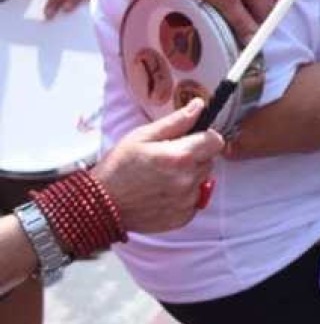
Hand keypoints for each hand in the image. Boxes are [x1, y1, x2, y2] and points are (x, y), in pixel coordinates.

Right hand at [91, 99, 225, 234]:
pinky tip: (161, 193)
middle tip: (168, 158)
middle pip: (209, 160)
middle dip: (194, 156)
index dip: (204, 137)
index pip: (215, 141)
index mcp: (180, 156)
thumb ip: (175, 121)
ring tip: (162, 177)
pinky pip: (194, 200)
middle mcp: (188, 180)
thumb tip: (198, 106)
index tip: (191, 139)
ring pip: (202, 180)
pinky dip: (184, 196)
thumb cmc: (117, 168)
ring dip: (189, 176)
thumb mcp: (142, 136)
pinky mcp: (183, 217)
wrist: (99, 205)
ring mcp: (187, 201)